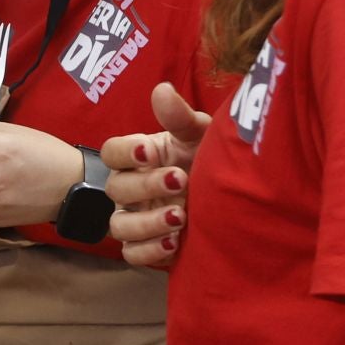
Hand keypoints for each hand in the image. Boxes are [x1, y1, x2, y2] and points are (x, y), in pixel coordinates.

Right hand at [100, 82, 210, 268]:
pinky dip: (149, 250)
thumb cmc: (208, 160)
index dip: (124, 152)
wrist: (233, 200)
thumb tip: (162, 90)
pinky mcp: (145, 247)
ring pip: (119, 226)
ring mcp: (135, 219)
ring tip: (180, 216)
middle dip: (146, 185)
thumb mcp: (200, 136)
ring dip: (147, 222)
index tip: (148, 151)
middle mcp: (131, 188)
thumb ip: (180, 117)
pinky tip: (174, 243)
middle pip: (116, 189)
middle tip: (180, 180)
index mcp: (140, 157)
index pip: (111, 152)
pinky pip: (131, 254)